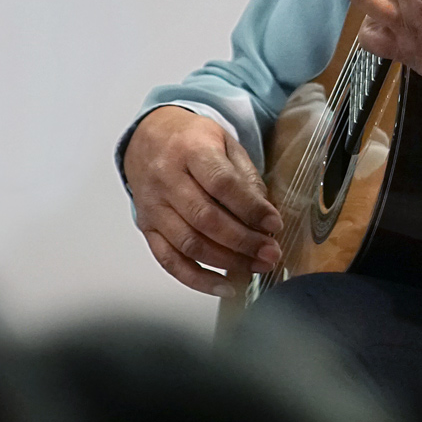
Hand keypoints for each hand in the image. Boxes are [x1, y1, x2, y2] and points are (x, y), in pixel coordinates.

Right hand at [123, 106, 283, 296]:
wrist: (148, 136)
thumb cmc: (192, 140)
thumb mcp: (225, 142)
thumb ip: (245, 176)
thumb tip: (265, 215)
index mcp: (191, 150)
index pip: (222, 184)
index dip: (250, 208)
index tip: (274, 224)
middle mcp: (167, 178)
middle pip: (206, 218)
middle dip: (244, 242)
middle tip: (270, 254)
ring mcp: (153, 205)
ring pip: (189, 243)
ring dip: (227, 262)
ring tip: (255, 268)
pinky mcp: (146, 227)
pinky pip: (169, 261)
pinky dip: (197, 279)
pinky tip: (224, 285)